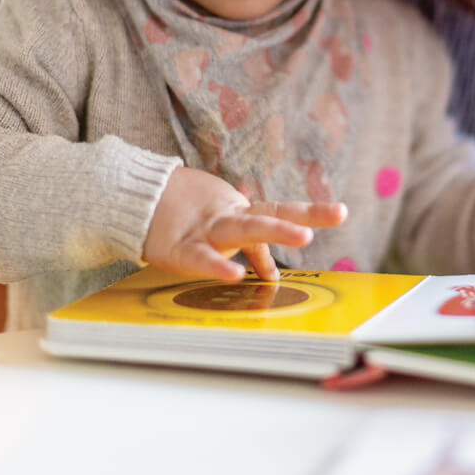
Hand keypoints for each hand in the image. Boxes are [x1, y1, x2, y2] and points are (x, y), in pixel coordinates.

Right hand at [143, 166, 347, 281]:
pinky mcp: (177, 248)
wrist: (135, 198)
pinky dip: (217, 267)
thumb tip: (270, 273)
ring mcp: (205, 229)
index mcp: (239, 213)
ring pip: (244, 227)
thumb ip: (249, 249)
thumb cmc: (184, 216)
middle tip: (340, 213)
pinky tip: (236, 276)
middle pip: (271, 213)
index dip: (309, 212)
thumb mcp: (221, 229)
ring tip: (304, 235)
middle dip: (305, 214)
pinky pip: (199, 259)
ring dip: (275, 231)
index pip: (277, 211)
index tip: (340, 212)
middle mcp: (228, 217)